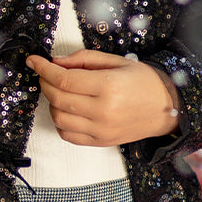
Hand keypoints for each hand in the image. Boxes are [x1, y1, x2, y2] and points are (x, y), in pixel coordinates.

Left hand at [26, 51, 180, 146]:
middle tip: (46, 73)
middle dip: (44, 82)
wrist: (168, 109)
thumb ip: (84, 60)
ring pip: (58, 118)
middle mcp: (103, 111)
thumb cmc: (144, 81)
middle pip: (57, 98)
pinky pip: (68, 134)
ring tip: (60, 91)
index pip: (63, 79)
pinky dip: (60, 121)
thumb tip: (55, 62)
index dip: (43, 69)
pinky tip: (67, 109)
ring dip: (52, 102)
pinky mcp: (100, 142)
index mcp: (108, 86)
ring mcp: (101, 130)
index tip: (33, 61)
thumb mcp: (117, 61)